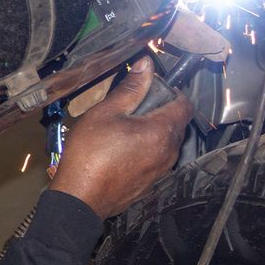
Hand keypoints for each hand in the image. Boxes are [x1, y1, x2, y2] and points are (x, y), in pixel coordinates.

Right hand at [49, 57, 193, 217]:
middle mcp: (168, 153)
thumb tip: (146, 66)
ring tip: (125, 128)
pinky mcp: (150, 184)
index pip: (184, 105)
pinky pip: (156, 160)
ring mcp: (160, 171)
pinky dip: (146, 150)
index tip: (154, 88)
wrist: (80, 198)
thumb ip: (130, 88)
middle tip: (134, 106)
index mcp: (161, 132)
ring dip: (153, 131)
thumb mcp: (106, 112)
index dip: (173, 92)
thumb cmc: (90, 155)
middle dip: (161, 110)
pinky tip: (122, 149)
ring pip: (166, 143)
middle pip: (177, 124)